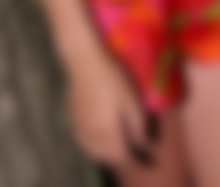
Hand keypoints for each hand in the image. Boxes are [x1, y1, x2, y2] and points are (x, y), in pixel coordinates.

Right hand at [65, 45, 158, 167]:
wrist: (83, 61)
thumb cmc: (111, 77)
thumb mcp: (130, 99)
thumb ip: (137, 124)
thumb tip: (143, 143)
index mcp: (108, 131)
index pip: (122, 155)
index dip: (135, 157)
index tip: (146, 154)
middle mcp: (92, 134)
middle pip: (106, 156)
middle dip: (120, 156)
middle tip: (133, 148)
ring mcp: (80, 127)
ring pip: (93, 150)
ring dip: (105, 153)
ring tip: (116, 145)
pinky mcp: (73, 119)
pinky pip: (84, 140)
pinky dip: (93, 144)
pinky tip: (99, 135)